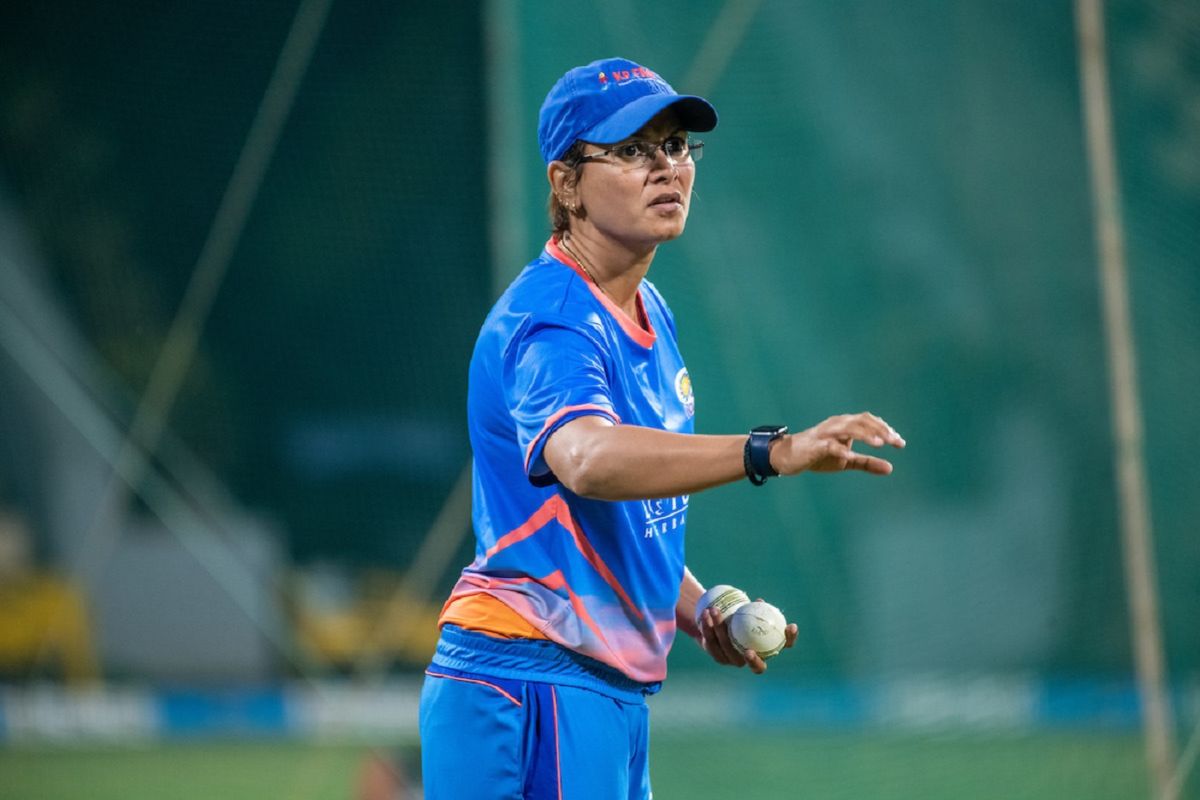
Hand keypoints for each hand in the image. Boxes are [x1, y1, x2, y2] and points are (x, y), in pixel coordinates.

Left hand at [698, 604, 798, 674]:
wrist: (719, 624)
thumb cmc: (740, 616)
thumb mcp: (747, 611)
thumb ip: (753, 609)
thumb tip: (759, 601)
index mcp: (767, 649)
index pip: (783, 646)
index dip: (790, 639)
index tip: (790, 626)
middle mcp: (753, 660)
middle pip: (757, 668)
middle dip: (754, 661)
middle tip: (749, 651)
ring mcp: (735, 661)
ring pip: (727, 647)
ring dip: (721, 628)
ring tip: (716, 609)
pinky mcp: (718, 657)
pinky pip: (712, 641)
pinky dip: (708, 626)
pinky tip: (706, 613)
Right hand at [771, 412, 904, 475]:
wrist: (787, 456)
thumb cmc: (818, 455)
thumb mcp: (846, 460)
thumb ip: (867, 463)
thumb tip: (890, 468)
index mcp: (845, 425)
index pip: (869, 421)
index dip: (885, 429)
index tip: (899, 442)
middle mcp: (837, 424)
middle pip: (862, 421)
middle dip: (881, 430)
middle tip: (896, 442)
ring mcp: (825, 434)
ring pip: (848, 428)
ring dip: (865, 435)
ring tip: (880, 444)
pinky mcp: (815, 446)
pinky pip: (829, 445)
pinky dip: (840, 449)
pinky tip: (849, 455)